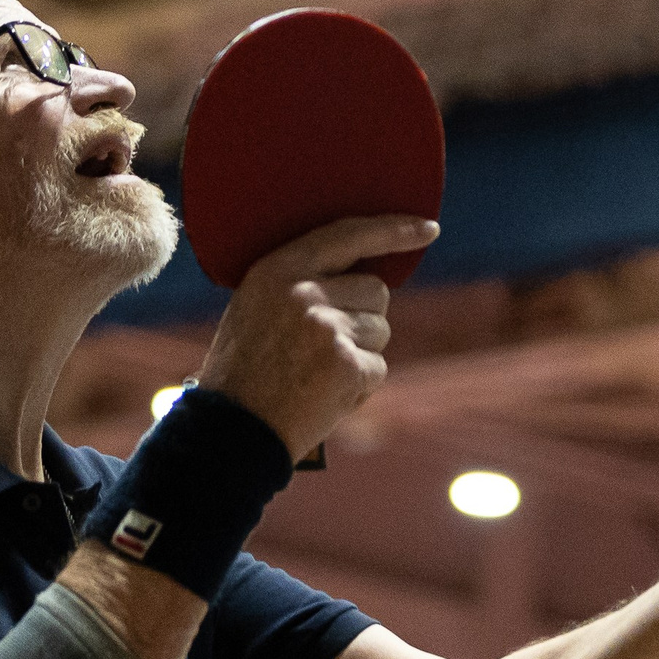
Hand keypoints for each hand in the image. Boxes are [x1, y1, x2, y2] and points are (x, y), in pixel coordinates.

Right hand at [195, 215, 437, 462]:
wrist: (231, 430)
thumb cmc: (243, 372)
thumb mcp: (255, 306)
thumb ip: (301, 283)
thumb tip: (363, 277)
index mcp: (278, 268)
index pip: (349, 235)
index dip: (394, 229)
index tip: (428, 229)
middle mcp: (304, 292)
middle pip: (376, 290)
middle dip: (363, 317)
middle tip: (322, 348)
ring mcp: (327, 328)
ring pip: (380, 330)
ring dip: (361, 353)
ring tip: (315, 374)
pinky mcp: (346, 365)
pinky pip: (378, 368)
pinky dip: (359, 386)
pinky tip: (323, 396)